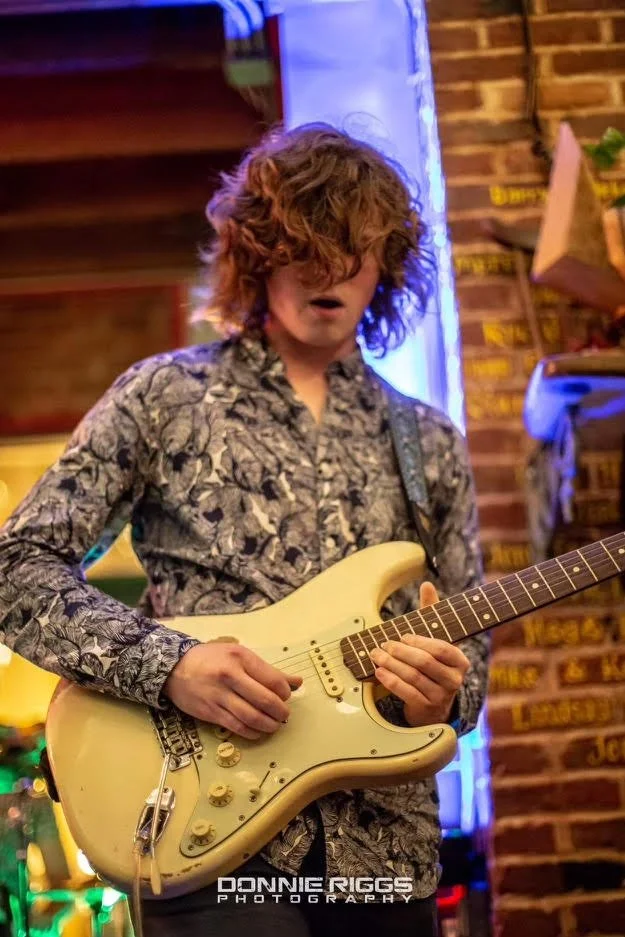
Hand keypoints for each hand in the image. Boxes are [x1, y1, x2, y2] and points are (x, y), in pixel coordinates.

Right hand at [163, 643, 302, 739]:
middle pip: (264, 700)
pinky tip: (258, 731)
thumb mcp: (239, 655)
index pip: (273, 679)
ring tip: (274, 725)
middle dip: (280, 711)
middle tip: (284, 714)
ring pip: (252, 717)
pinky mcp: (210, 712)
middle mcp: (230, 676)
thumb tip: (296, 682)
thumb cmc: (211, 659)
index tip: (286, 696)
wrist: (175, 668)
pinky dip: (252, 732)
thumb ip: (267, 670)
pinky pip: (236, 726)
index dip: (285, 692)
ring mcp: (219, 696)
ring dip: (269, 725)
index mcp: (240, 658)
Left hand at [369, 582, 468, 727]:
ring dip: (391, 665)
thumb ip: (431, 612)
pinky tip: (379, 672)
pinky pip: (406, 693)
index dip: (420, 641)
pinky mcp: (427, 708)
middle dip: (401, 652)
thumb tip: (427, 584)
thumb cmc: (433, 664)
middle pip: (425, 663)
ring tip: (376, 655)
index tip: (403, 636)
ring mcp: (441, 696)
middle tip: (384, 645)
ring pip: (413, 677)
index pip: (442, 649)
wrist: (433, 704)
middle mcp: (454, 680)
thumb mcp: (434, 638)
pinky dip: (391, 681)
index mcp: (460, 661)